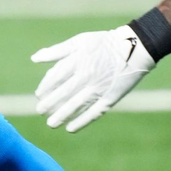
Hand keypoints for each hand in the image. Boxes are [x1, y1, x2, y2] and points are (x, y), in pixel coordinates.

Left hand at [31, 25, 154, 131]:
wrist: (135, 47)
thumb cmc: (103, 43)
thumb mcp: (79, 41)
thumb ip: (56, 51)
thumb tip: (34, 58)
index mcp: (78, 60)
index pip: (56, 77)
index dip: (46, 88)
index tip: (39, 95)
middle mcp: (87, 75)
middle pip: (64, 93)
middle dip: (50, 104)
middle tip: (39, 111)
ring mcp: (99, 87)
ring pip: (77, 105)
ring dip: (62, 115)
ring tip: (51, 123)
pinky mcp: (111, 97)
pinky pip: (94, 112)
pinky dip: (82, 121)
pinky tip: (70, 129)